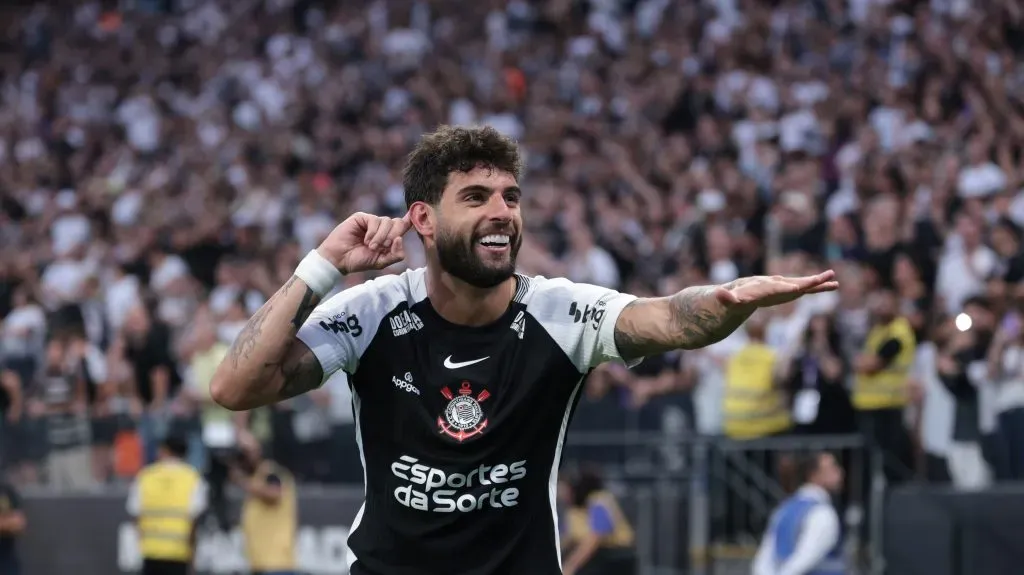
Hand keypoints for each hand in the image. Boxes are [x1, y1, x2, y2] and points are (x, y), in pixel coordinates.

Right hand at [316, 212, 411, 273]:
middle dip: (394, 235)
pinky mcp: (362, 217)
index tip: (418, 214)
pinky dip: (373, 232)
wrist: (340, 259)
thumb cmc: (359, 261)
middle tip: (383, 247)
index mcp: (388, 237)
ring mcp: (372, 221)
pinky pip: (375, 220)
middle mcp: (382, 227)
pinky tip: (366, 240)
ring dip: (381, 236)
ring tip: (371, 246)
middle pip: (398, 222)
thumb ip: (395, 254)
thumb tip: (400, 239)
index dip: (411, 220)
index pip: (403, 226)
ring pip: (387, 221)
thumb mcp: (381, 262)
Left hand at [715, 271, 837, 308]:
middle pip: (793, 283)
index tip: (798, 287)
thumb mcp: (728, 301)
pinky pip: (804, 288)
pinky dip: (816, 287)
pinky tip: (831, 286)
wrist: (736, 292)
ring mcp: (783, 287)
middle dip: (805, 282)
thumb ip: (726, 298)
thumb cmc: (732, 298)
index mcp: (763, 287)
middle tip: (821, 279)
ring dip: (817, 283)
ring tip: (834, 280)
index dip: (787, 288)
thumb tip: (719, 294)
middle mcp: (775, 284)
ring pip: (802, 284)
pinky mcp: (787, 291)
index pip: (776, 288)